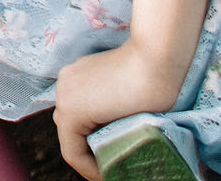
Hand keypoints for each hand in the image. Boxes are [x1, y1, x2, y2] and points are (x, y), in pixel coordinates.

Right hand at [53, 39, 189, 179]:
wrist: (157, 53)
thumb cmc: (149, 94)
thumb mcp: (131, 130)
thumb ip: (112, 145)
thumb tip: (116, 159)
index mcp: (70, 112)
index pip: (73, 155)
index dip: (92, 172)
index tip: (111, 177)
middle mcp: (62, 93)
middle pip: (69, 133)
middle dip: (89, 151)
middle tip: (111, 164)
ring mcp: (69, 76)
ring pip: (72, 114)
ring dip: (89, 130)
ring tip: (111, 141)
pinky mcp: (81, 66)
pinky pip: (78, 97)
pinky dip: (90, 112)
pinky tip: (110, 116)